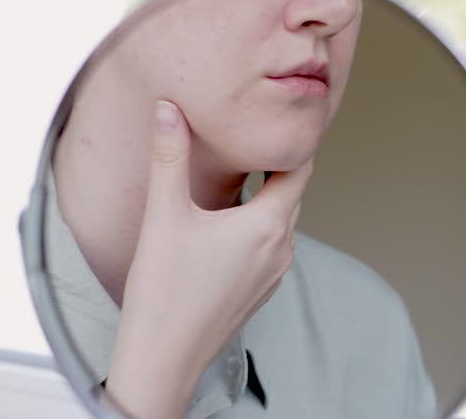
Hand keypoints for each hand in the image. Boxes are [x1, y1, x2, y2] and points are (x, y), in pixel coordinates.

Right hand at [105, 100, 312, 418]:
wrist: (164, 355)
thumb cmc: (164, 290)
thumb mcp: (165, 214)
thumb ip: (169, 156)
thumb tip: (169, 109)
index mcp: (268, 224)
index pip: (300, 169)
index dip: (292, 144)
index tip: (277, 124)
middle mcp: (282, 248)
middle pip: (292, 193)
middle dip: (276, 167)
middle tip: (253, 142)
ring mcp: (276, 272)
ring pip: (282, 220)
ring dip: (266, 198)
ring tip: (239, 178)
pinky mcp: (262, 289)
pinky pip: (272, 246)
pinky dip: (258, 227)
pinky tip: (226, 225)